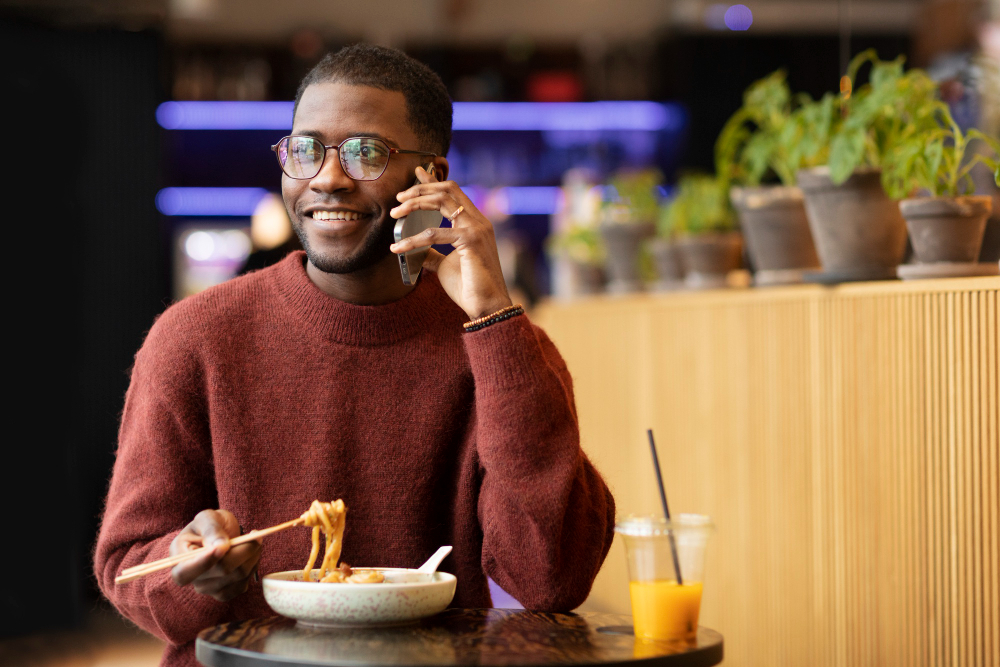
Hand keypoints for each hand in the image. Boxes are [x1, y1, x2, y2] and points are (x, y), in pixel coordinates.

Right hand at [169, 509, 261, 601]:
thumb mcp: (207, 518)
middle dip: (244, 549)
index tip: (224, 546)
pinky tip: (250, 555)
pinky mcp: (223, 594)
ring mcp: (207, 589)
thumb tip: (221, 546)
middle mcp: (191, 579)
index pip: (186, 572)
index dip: (205, 561)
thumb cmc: (209, 525)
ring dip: (252, 556)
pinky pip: (243, 584)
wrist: (218, 535)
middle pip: (222, 570)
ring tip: (253, 541)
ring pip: (238, 576)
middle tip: (255, 534)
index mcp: (178, 560)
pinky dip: (253, 566)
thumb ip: (212, 529)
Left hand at [390, 167, 512, 319]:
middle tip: (398, 199)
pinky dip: (412, 240)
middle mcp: (478, 221)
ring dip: (414, 203)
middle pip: (447, 189)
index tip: (418, 171)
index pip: (453, 193)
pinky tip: (397, 248)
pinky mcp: (471, 241)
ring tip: (395, 214)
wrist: (487, 307)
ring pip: (441, 200)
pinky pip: (434, 234)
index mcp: (475, 223)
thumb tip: (415, 250)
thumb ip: (432, 254)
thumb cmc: (469, 288)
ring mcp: (477, 228)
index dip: (434, 180)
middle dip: (420, 189)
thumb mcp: (445, 265)